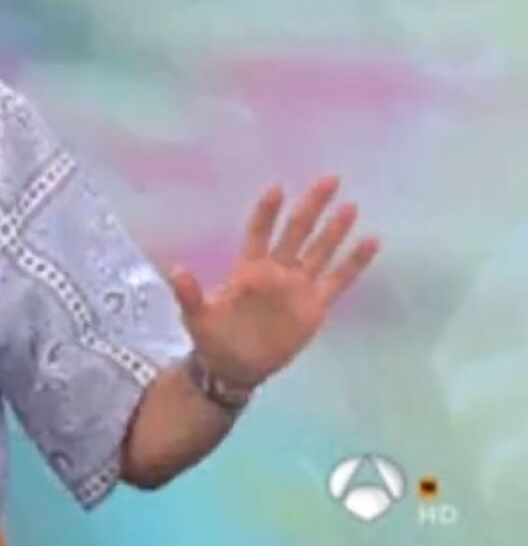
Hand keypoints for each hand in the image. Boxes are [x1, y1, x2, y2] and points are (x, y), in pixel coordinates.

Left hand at [168, 175, 379, 389]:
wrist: (236, 367)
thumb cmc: (213, 337)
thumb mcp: (196, 316)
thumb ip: (190, 293)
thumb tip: (174, 270)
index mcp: (248, 268)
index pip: (260, 232)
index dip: (267, 211)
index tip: (278, 188)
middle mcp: (276, 270)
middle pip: (297, 231)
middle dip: (311, 206)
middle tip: (328, 179)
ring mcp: (298, 285)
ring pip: (321, 250)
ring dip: (335, 229)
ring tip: (350, 204)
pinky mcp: (315, 304)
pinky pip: (339, 279)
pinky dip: (354, 261)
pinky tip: (371, 240)